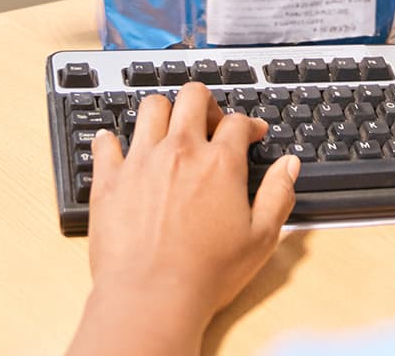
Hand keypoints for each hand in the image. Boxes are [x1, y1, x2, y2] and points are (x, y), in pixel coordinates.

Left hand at [67, 81, 299, 355]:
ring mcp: (141, 162)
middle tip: (209, 124)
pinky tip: (119, 149)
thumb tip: (289, 165)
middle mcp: (180, 152)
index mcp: (220, 163)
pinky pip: (106, 143)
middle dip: (206, 103)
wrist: (152, 297)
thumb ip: (277, 195)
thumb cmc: (206, 274)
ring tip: (168, 132)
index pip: (238, 122)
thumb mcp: (260, 239)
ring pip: (151, 108)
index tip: (251, 134)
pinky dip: (112, 141)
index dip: (249, 124)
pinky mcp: (110, 180)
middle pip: (192, 98)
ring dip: (164, 113)